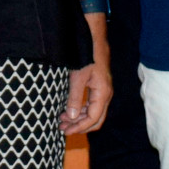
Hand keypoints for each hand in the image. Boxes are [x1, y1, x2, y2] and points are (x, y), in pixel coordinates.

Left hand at [61, 15, 114, 132]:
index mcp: (103, 93)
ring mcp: (102, 90)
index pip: (93, 119)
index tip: (66, 130)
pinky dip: (80, 109)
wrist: (94, 38)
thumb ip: (74, 98)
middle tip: (62, 128)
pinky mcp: (98, 85)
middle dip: (79, 125)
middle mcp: (105, 94)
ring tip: (62, 120)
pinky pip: (91, 103)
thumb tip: (71, 117)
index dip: (80, 127)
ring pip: (93, 112)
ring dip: (79, 118)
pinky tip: (69, 109)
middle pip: (96, 119)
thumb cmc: (86, 55)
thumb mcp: (77, 77)